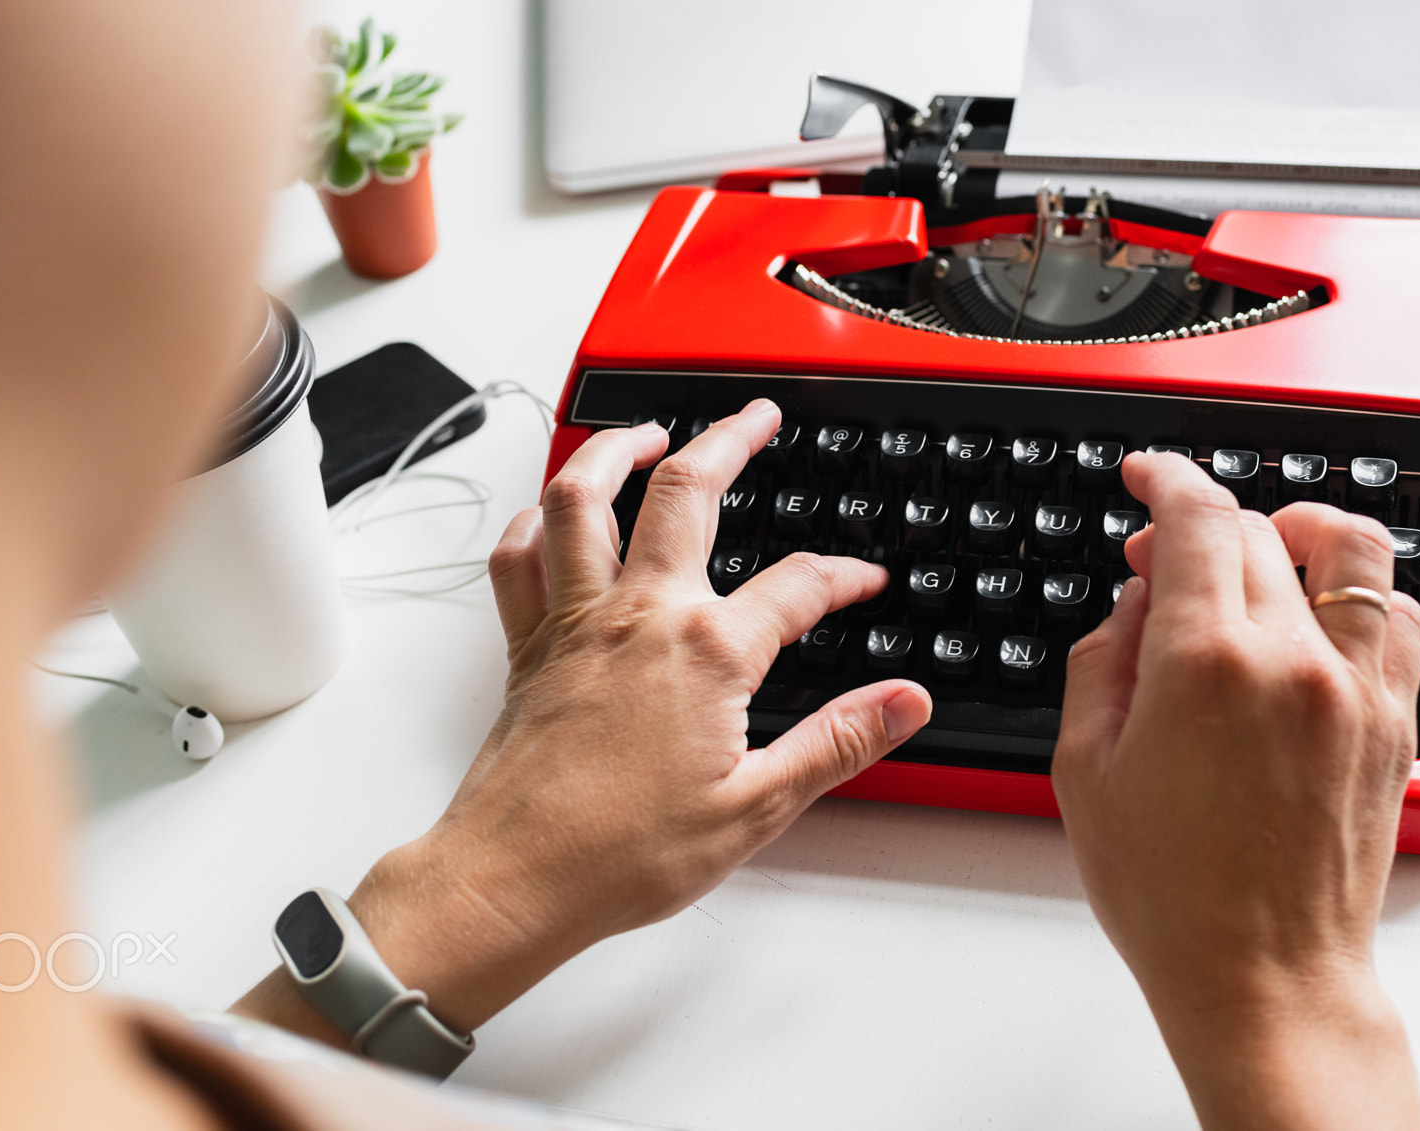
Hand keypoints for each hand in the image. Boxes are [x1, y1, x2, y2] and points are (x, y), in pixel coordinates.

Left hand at [239, 400, 930, 1040]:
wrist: (514, 879)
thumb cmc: (621, 854)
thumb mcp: (756, 807)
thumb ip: (837, 742)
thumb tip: (904, 702)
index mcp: (707, 653)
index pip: (798, 586)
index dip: (843, 574)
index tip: (864, 578)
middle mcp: (639, 616)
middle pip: (686, 493)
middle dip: (729, 440)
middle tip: (755, 417)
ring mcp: (575, 622)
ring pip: (583, 499)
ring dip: (614, 450)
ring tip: (646, 433)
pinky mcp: (527, 646)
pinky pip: (520, 559)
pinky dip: (535, 523)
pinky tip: (552, 515)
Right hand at [1053, 452, 1419, 1128]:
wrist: (1265, 976)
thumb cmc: (1174, 897)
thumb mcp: (1085, 770)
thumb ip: (1103, 660)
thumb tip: (1134, 602)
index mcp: (1204, 661)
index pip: (1196, 517)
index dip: (1166, 478)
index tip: (1149, 476)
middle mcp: (1292, 658)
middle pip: (1259, 528)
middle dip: (1203, 522)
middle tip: (1161, 556)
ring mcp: (1356, 686)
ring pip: (1350, 548)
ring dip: (1298, 530)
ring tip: (1264, 552)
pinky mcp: (1394, 720)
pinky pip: (1398, 613)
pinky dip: (1359, 590)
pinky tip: (1320, 613)